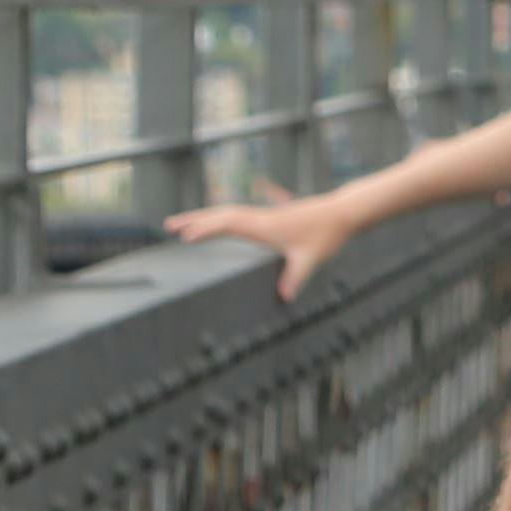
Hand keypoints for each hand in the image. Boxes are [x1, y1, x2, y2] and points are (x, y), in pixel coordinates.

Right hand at [166, 190, 355, 300]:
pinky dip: (219, 218)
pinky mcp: (269, 216)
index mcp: (264, 225)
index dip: (206, 229)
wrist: (342, 213)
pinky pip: (236, 215)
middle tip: (167, 226)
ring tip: (181, 225)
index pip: (228, 224)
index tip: (185, 236)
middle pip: (219, 214)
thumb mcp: (311, 259)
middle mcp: (259, 218)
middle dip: (193, 220)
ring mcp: (263, 215)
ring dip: (203, 217)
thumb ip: (296, 277)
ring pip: (226, 213)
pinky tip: (214, 225)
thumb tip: (285, 297)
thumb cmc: (326, 234)